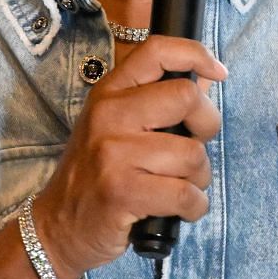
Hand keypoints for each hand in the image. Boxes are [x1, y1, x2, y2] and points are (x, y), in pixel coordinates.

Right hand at [31, 36, 225, 278]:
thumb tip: (207, 77)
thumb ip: (157, 103)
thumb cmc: (96, 177)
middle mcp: (109, 115)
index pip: (157, 51)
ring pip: (193, 154)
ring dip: (198, 179)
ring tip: (176, 188)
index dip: (196, 54)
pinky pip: (186, 194)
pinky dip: (194, 207)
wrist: (58, 227)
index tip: (218, 73)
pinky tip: (179, 211)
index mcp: (109, 94)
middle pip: (187, 99)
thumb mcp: (116, 129)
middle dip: (207, 127)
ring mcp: (113, 153)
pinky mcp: (122, 191)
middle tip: (191, 150)